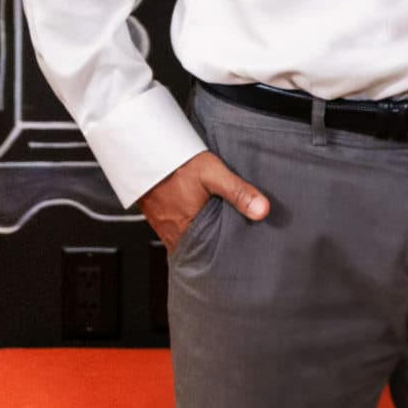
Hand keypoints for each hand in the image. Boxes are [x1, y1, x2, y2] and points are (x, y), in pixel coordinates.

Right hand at [138, 150, 268, 252]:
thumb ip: (239, 193)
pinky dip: (187, 227)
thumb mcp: (215, 174)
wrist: (147, 154)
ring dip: (200, 236)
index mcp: (188, 227)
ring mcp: (163, 226)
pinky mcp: (157, 217)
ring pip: (186, 239)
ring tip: (215, 230)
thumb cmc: (178, 164)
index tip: (235, 253)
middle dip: (212, 246)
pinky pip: (174, 230)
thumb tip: (261, 210)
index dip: (222, 254)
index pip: (208, 253)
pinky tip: (196, 218)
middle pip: (198, 246)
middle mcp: (173, 232)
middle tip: (229, 243)